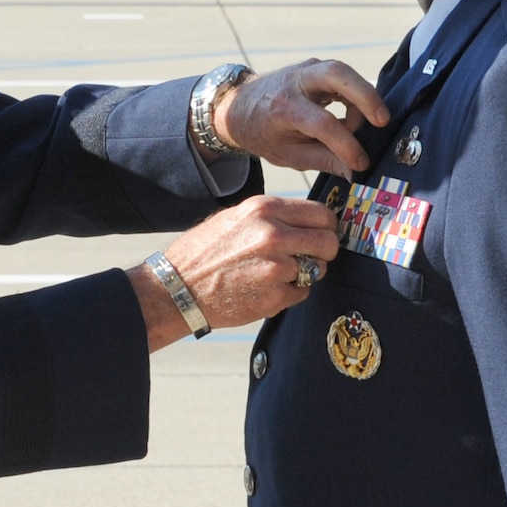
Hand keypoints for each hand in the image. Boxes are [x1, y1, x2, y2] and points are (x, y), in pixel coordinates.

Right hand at [127, 195, 338, 350]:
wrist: (178, 288)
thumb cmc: (205, 252)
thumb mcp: (237, 218)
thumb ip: (274, 217)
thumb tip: (310, 222)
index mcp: (264, 209)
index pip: (321, 214)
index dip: (325, 226)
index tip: (321, 233)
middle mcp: (273, 235)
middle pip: (328, 242)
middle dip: (324, 251)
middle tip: (310, 257)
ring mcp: (276, 268)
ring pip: (318, 269)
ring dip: (305, 273)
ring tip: (277, 273)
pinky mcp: (275, 296)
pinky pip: (302, 292)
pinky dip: (290, 292)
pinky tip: (265, 289)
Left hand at [214, 60, 387, 176]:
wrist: (240, 107)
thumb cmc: (264, 134)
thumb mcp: (289, 155)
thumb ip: (324, 161)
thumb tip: (357, 173)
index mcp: (283, 107)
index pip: (323, 122)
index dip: (346, 144)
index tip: (361, 163)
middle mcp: (296, 82)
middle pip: (338, 74)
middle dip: (365, 96)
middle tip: (382, 121)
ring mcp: (307, 70)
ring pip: (344, 71)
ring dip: (364, 95)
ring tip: (371, 124)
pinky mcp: (317, 68)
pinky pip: (344, 76)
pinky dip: (357, 93)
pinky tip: (359, 116)